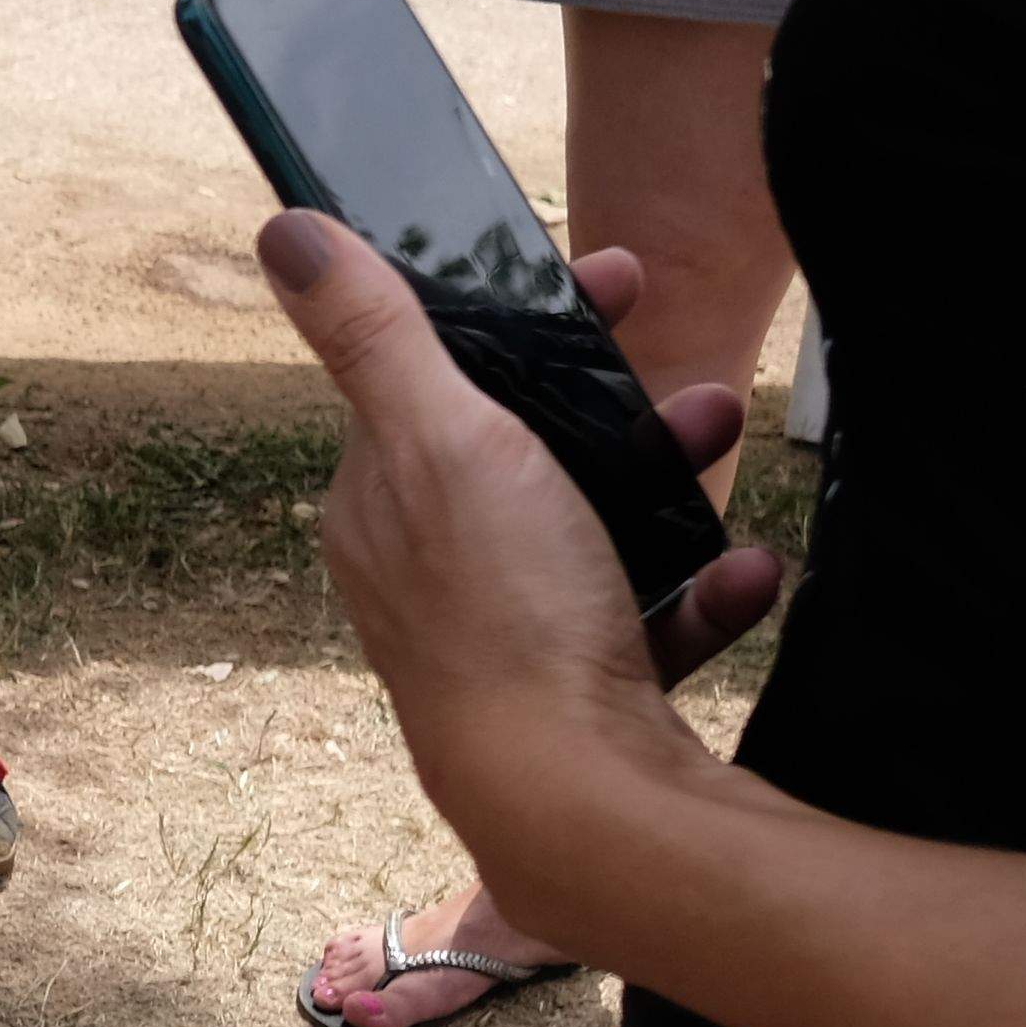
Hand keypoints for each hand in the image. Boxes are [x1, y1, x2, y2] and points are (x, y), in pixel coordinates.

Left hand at [260, 215, 788, 927]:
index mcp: (384, 505)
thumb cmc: (500, 611)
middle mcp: (435, 569)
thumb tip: (287, 231)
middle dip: (622, 401)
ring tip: (721, 435)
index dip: (523, 323)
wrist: (575, 795)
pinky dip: (703, 590)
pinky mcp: (585, 690)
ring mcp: (512, 632)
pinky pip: (657, 617)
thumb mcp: (438, 436)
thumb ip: (376, 334)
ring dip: (675, 478)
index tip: (609, 275)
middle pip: (534, 451)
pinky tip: (739, 575)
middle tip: (691, 365)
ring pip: (605, 526)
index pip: (440, 383)